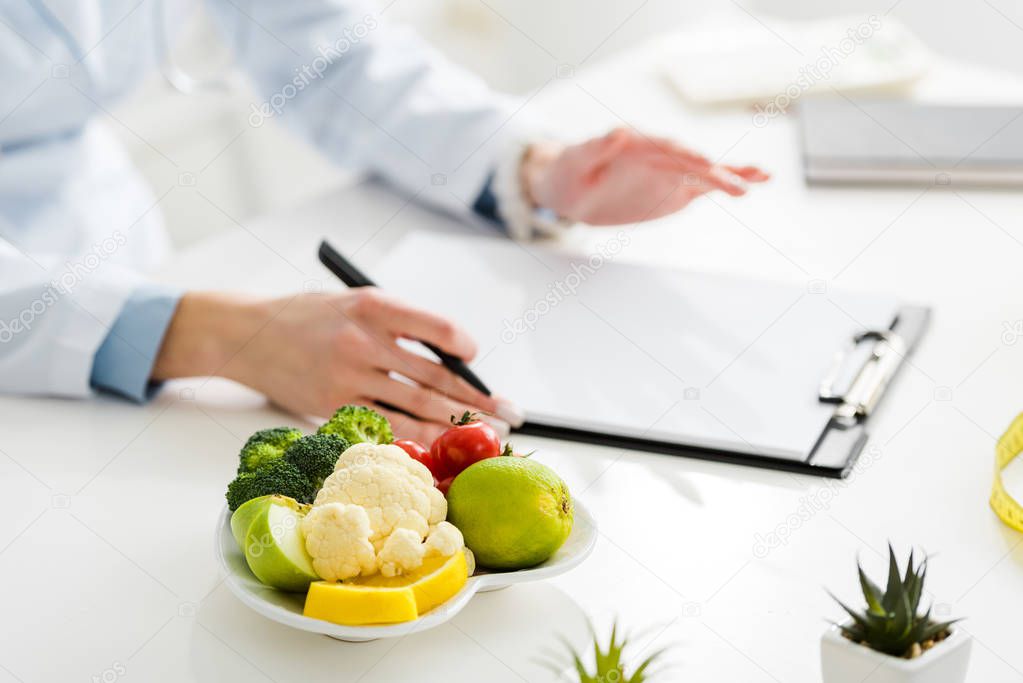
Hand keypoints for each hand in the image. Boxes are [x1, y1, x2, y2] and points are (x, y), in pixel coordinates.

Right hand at [152, 290, 519, 443]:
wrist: (247, 334)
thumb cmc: (307, 316)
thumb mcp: (353, 302)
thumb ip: (398, 325)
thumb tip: (449, 361)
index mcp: (374, 306)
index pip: (436, 329)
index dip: (464, 348)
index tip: (474, 358)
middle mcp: (363, 341)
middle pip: (434, 377)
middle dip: (477, 400)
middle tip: (509, 414)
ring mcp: (347, 377)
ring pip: (415, 407)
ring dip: (455, 424)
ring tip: (485, 433)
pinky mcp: (333, 406)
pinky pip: (384, 425)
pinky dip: (415, 436)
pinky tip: (438, 444)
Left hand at [521, 127, 769, 224]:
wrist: (571, 186)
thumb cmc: (569, 171)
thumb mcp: (575, 160)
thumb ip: (596, 146)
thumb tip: (619, 131)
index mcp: (637, 144)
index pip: (665, 148)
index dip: (685, 155)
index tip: (704, 162)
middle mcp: (658, 155)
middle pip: (691, 162)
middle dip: (714, 172)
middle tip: (739, 183)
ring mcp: (669, 172)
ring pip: (704, 173)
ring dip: (731, 176)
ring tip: (762, 178)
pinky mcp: (673, 189)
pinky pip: (701, 188)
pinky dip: (724, 186)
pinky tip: (749, 187)